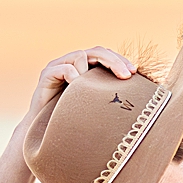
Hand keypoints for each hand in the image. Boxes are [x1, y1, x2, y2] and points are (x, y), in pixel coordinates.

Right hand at [17, 46, 136, 148]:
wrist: (43, 131)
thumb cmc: (72, 120)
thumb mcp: (95, 106)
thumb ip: (108, 96)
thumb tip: (138, 97)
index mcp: (85, 67)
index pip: (105, 55)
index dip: (120, 61)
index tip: (134, 73)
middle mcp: (72, 62)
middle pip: (96, 51)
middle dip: (114, 61)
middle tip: (126, 76)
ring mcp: (58, 66)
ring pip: (80, 56)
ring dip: (90, 72)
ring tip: (94, 91)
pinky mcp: (47, 74)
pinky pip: (65, 69)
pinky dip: (74, 77)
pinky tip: (77, 91)